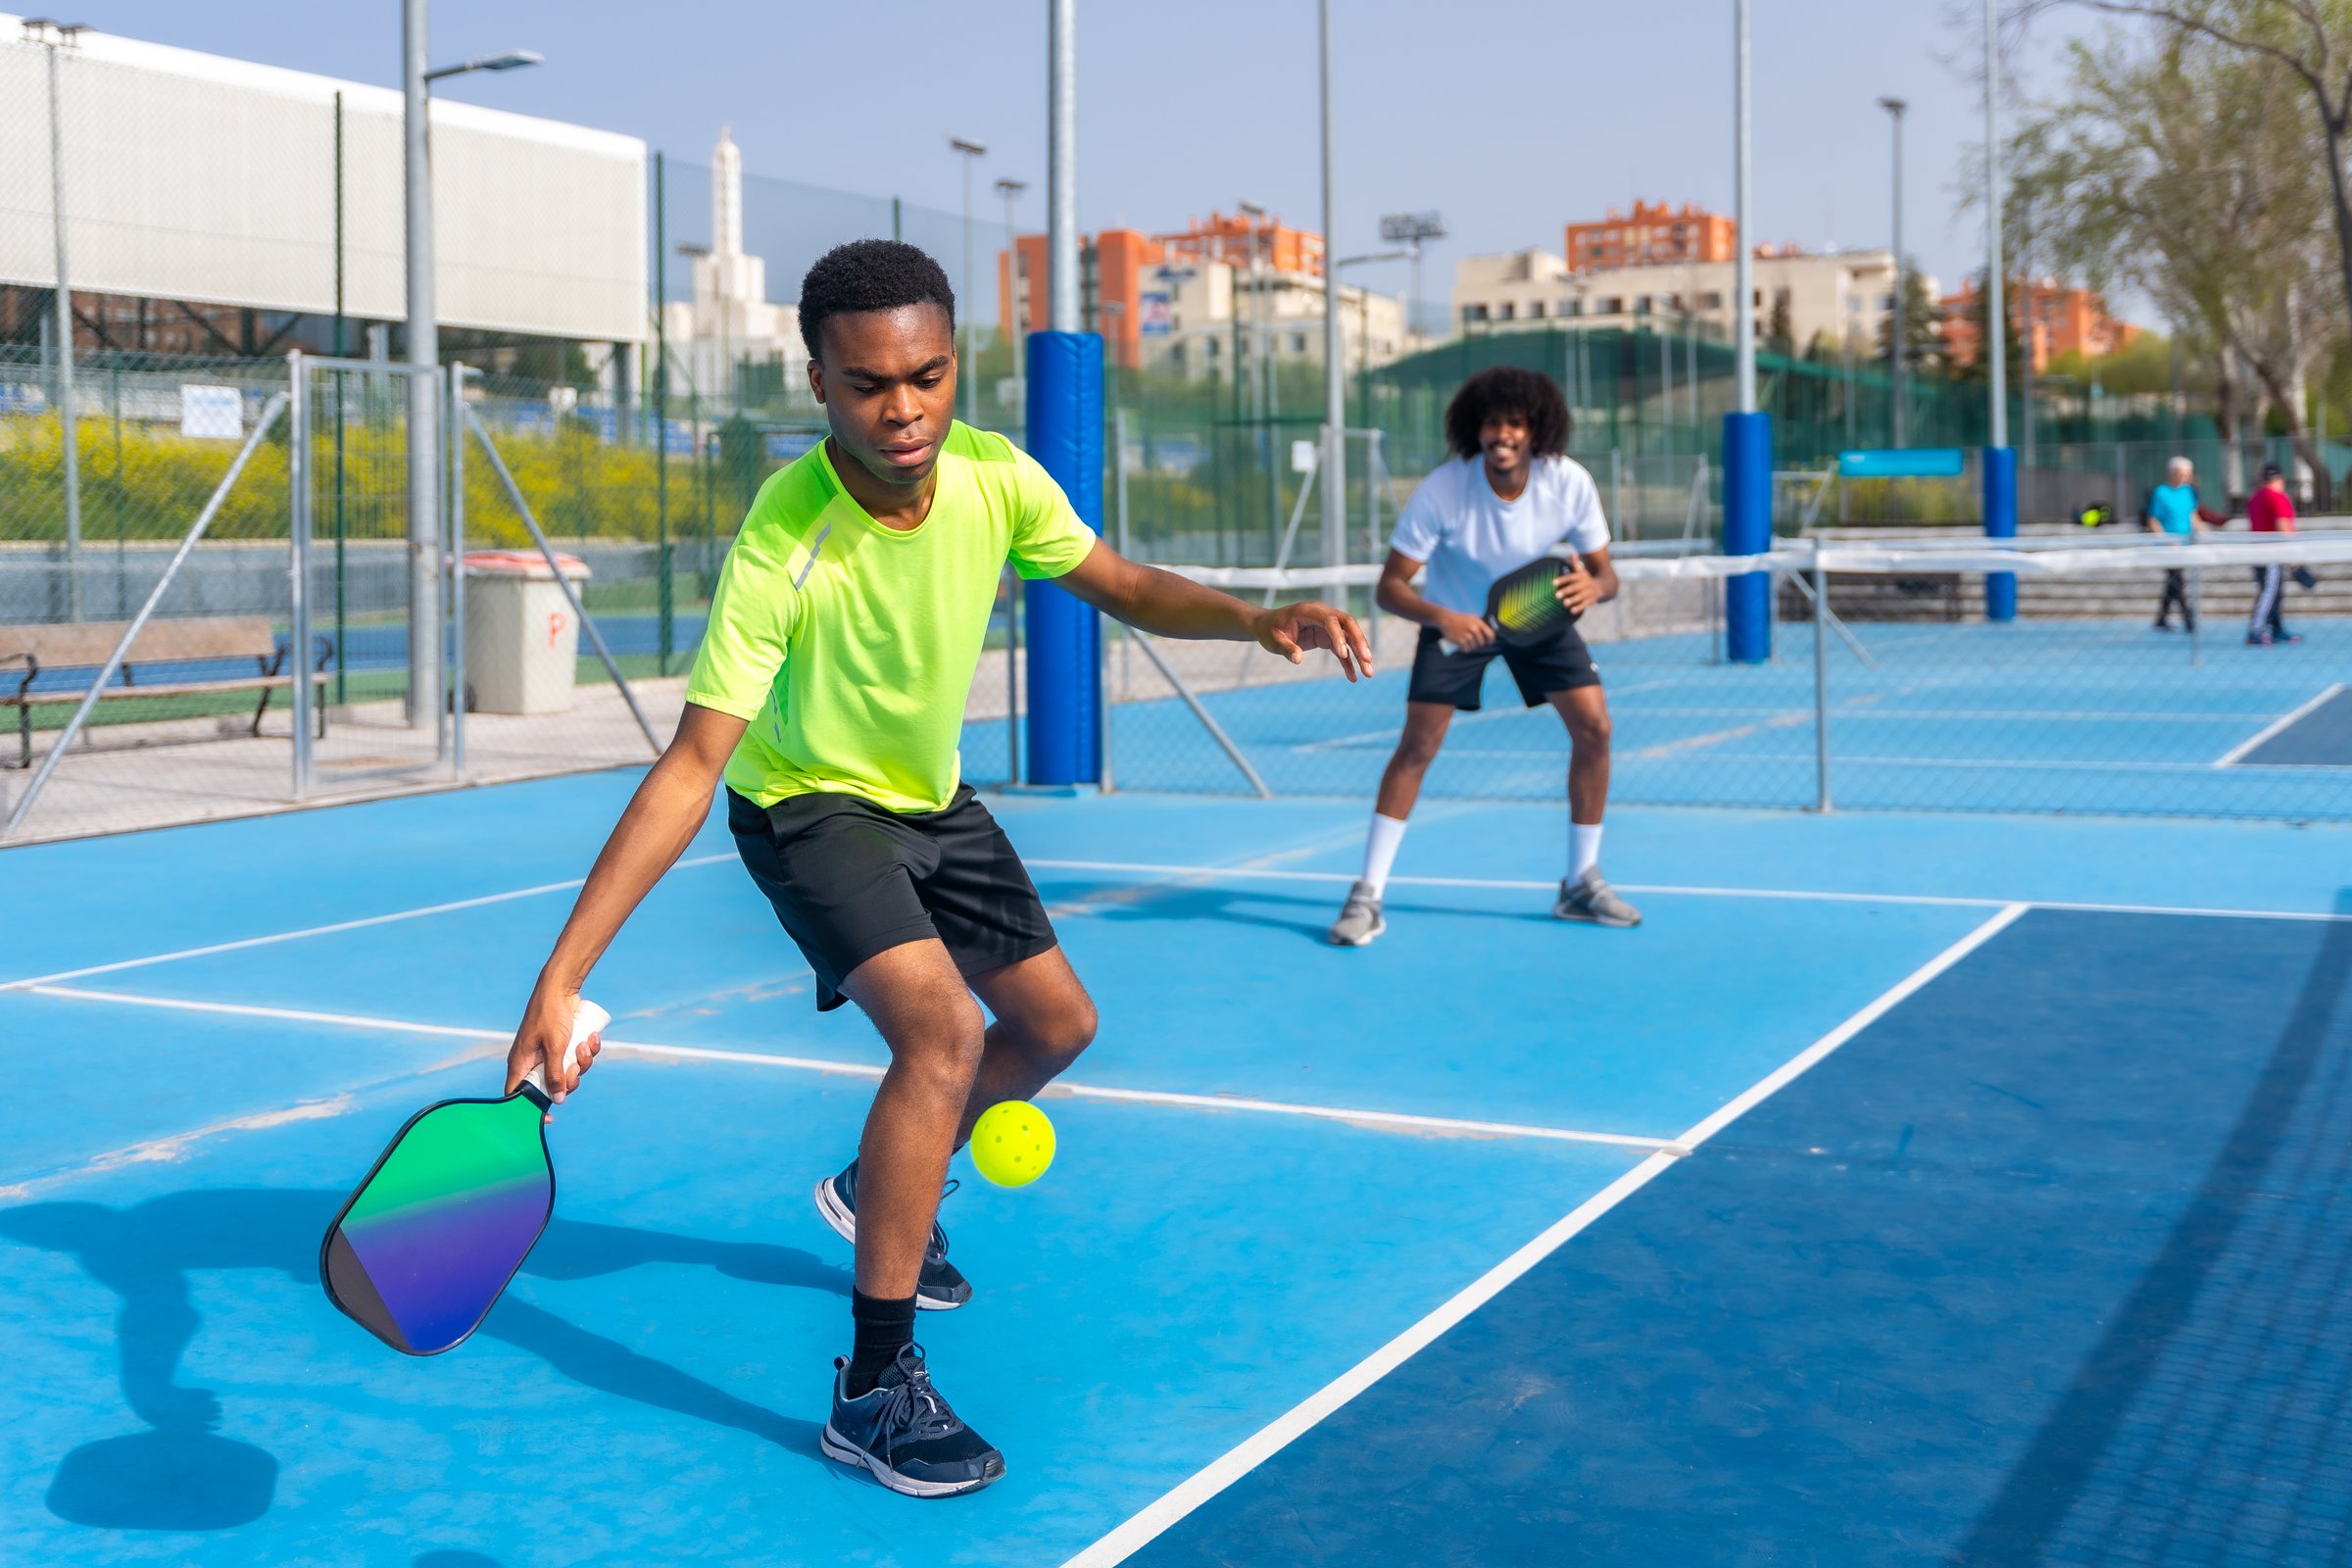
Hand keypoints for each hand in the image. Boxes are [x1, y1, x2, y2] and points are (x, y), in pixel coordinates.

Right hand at [505, 984, 602, 1118]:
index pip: (518, 1095)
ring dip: (583, 1062)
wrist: (561, 988)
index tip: (548, 1118)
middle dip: (570, 1079)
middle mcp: (533, 1062)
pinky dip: (588, 1051)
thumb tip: (557, 1101)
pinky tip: (594, 1038)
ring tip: (586, 1043)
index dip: (531, 1109)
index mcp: (521, 1064)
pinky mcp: (563, 1046)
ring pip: (568, 1072)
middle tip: (576, 1066)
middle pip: (551, 1087)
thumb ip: (555, 1074)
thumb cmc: (551, 1014)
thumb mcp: (554, 1046)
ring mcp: (549, 1054)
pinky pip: (577, 1058)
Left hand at [1251, 600, 1374, 680]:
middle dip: (1359, 641)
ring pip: (1350, 636)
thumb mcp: (1273, 641)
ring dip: (1360, 653)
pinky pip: (1342, 649)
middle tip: (1367, 660)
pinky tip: (1353, 677)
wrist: (1268, 626)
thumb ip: (1286, 649)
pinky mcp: (1327, 636)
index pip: (1330, 620)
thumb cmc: (1269, 631)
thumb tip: (1297, 660)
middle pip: (1348, 624)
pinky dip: (1348, 662)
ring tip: (1369, 673)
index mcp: (1308, 610)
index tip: (1342, 653)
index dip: (1338, 635)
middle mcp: (1322, 614)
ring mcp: (1327, 625)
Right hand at [1437, 610, 1493, 650]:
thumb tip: (1489, 634)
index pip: (1490, 634)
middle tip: (1476, 643)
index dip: (1491, 640)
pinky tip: (1464, 646)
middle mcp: (1474, 629)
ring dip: (1472, 647)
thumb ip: (1481, 624)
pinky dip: (1466, 649)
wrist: (1446, 620)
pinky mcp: (1460, 641)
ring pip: (1475, 647)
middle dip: (1480, 645)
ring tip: (1469, 643)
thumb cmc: (1460, 619)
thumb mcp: (1473, 618)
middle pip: (1482, 643)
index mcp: (1478, 622)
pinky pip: (1467, 649)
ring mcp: (1467, 635)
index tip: (1489, 642)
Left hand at [1553, 558, 1600, 615]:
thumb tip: (1572, 551)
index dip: (1562, 579)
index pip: (1571, 577)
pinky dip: (1579, 607)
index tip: (1553, 583)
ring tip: (1564, 603)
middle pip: (1575, 587)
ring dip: (1573, 600)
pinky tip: (1571, 611)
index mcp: (1582, 576)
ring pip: (1581, 596)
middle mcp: (1586, 584)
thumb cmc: (1586, 578)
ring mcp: (1589, 592)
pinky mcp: (1592, 600)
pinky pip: (1585, 604)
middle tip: (1556, 595)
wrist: (1604, 585)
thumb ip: (1575, 563)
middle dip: (1566, 591)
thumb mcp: (1582, 571)